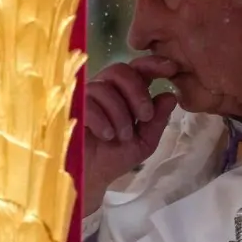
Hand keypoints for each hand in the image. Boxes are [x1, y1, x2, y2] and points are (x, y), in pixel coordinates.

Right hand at [83, 56, 179, 215]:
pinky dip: (102, 119)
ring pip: (105, 88)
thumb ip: (157, 120)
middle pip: (121, 70)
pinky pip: (88, 103)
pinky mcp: (69, 108)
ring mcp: (85, 96)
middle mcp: (105, 89)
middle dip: (137, 92)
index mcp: (125, 94)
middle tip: (144, 116)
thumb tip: (170, 96)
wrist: (89, 178)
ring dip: (120, 113)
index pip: (138, 69)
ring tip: (122, 136)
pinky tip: (107, 135)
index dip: (154, 64)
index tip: (171, 68)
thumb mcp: (144, 142)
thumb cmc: (114, 157)